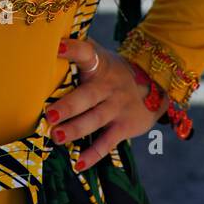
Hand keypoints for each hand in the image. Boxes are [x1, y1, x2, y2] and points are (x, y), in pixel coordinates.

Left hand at [46, 37, 167, 173]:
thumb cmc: (113, 71)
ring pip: (95, 120)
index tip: (56, 47)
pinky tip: (78, 164)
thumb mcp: (101, 56)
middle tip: (49, 115)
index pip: (86, 53)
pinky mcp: (124, 127)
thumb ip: (79, 49)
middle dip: (68, 106)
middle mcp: (108, 86)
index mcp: (99, 64)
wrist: (155, 86)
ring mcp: (117, 107)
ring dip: (75, 130)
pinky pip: (107, 142)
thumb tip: (50, 40)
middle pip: (88, 96)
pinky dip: (93, 155)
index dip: (72, 49)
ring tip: (56, 137)